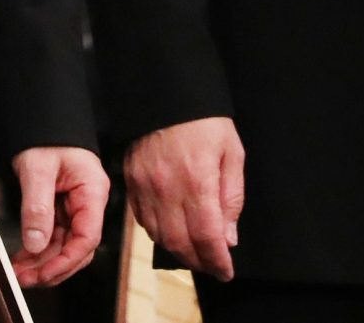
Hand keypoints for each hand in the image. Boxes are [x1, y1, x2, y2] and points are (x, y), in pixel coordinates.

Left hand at [9, 145, 107, 287]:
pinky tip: (21, 258)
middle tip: (24, 279)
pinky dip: (37, 249)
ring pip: (63, 246)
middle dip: (51, 267)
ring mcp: (75, 207)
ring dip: (41, 262)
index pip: (88, 236)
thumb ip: (37, 207)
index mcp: (92, 191)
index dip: (66, 260)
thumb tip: (35, 244)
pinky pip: (53, 236)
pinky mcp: (62, 208)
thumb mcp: (37, 169)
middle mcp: (88, 202)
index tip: (44, 273)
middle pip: (77, 247)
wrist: (41, 120)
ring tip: (17, 272)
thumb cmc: (47, 135)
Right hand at [122, 116, 243, 281]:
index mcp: (198, 180)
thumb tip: (228, 236)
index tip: (226, 271)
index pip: (207, 236)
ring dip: (178, 251)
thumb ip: (231, 196)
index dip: (217, 260)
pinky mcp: (131, 181)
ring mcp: (145, 186)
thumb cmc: (204, 120)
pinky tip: (172, 232)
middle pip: (180, 243)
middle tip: (212, 266)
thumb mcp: (232, 152)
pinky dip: (158, 234)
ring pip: (159, 236)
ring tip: (195, 252)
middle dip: (198, 262)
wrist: (165, 93)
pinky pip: (142, 220)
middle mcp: (167, 189)